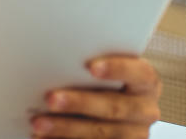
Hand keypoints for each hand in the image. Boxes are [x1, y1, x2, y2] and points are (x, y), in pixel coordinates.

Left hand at [30, 56, 161, 137]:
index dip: (117, 69)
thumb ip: (92, 65)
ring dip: (66, 128)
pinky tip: (44, 137)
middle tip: (51, 98)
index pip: (138, 72)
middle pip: (113, 107)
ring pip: (100, 133)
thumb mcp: (108, 69)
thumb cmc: (106, 81)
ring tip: (39, 123)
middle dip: (80, 103)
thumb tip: (57, 54)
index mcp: (146, 82)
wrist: (118, 108)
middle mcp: (146, 110)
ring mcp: (134, 134)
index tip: (91, 67)